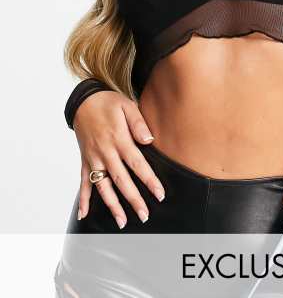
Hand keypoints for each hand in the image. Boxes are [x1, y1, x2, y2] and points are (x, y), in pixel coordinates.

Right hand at [73, 91, 165, 228]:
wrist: (83, 101)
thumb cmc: (109, 103)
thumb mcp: (127, 106)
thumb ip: (138, 124)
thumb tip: (149, 140)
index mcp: (119, 139)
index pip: (137, 164)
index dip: (149, 180)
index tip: (159, 194)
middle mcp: (105, 152)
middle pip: (121, 180)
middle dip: (134, 199)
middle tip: (145, 215)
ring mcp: (93, 158)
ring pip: (103, 186)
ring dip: (112, 205)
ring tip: (122, 222)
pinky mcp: (85, 160)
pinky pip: (83, 183)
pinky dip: (83, 199)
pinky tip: (85, 215)